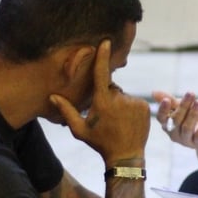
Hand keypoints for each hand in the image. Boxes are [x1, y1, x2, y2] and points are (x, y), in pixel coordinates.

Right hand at [52, 40, 148, 163]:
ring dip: (119, 104)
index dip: (103, 57)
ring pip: (123, 96)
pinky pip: (134, 101)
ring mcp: (134, 102)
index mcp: (102, 102)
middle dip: (107, 97)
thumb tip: (52, 96)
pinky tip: (127, 121)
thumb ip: (67, 111)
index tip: (106, 42)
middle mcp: (119, 99)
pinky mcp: (145, 106)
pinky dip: (130, 108)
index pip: (102, 74)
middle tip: (106, 116)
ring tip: (118, 121)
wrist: (126, 155)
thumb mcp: (80, 129)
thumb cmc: (100, 143)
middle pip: (111, 88)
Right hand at [152, 90, 197, 149]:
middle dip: (183, 106)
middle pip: (176, 120)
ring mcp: (186, 140)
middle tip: (191, 94)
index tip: (166, 100)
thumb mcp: (183, 107)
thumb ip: (171, 101)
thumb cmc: (194, 118)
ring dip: (193, 114)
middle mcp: (174, 134)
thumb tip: (153, 92)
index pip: (162, 118)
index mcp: (168, 124)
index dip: (163, 110)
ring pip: (187, 128)